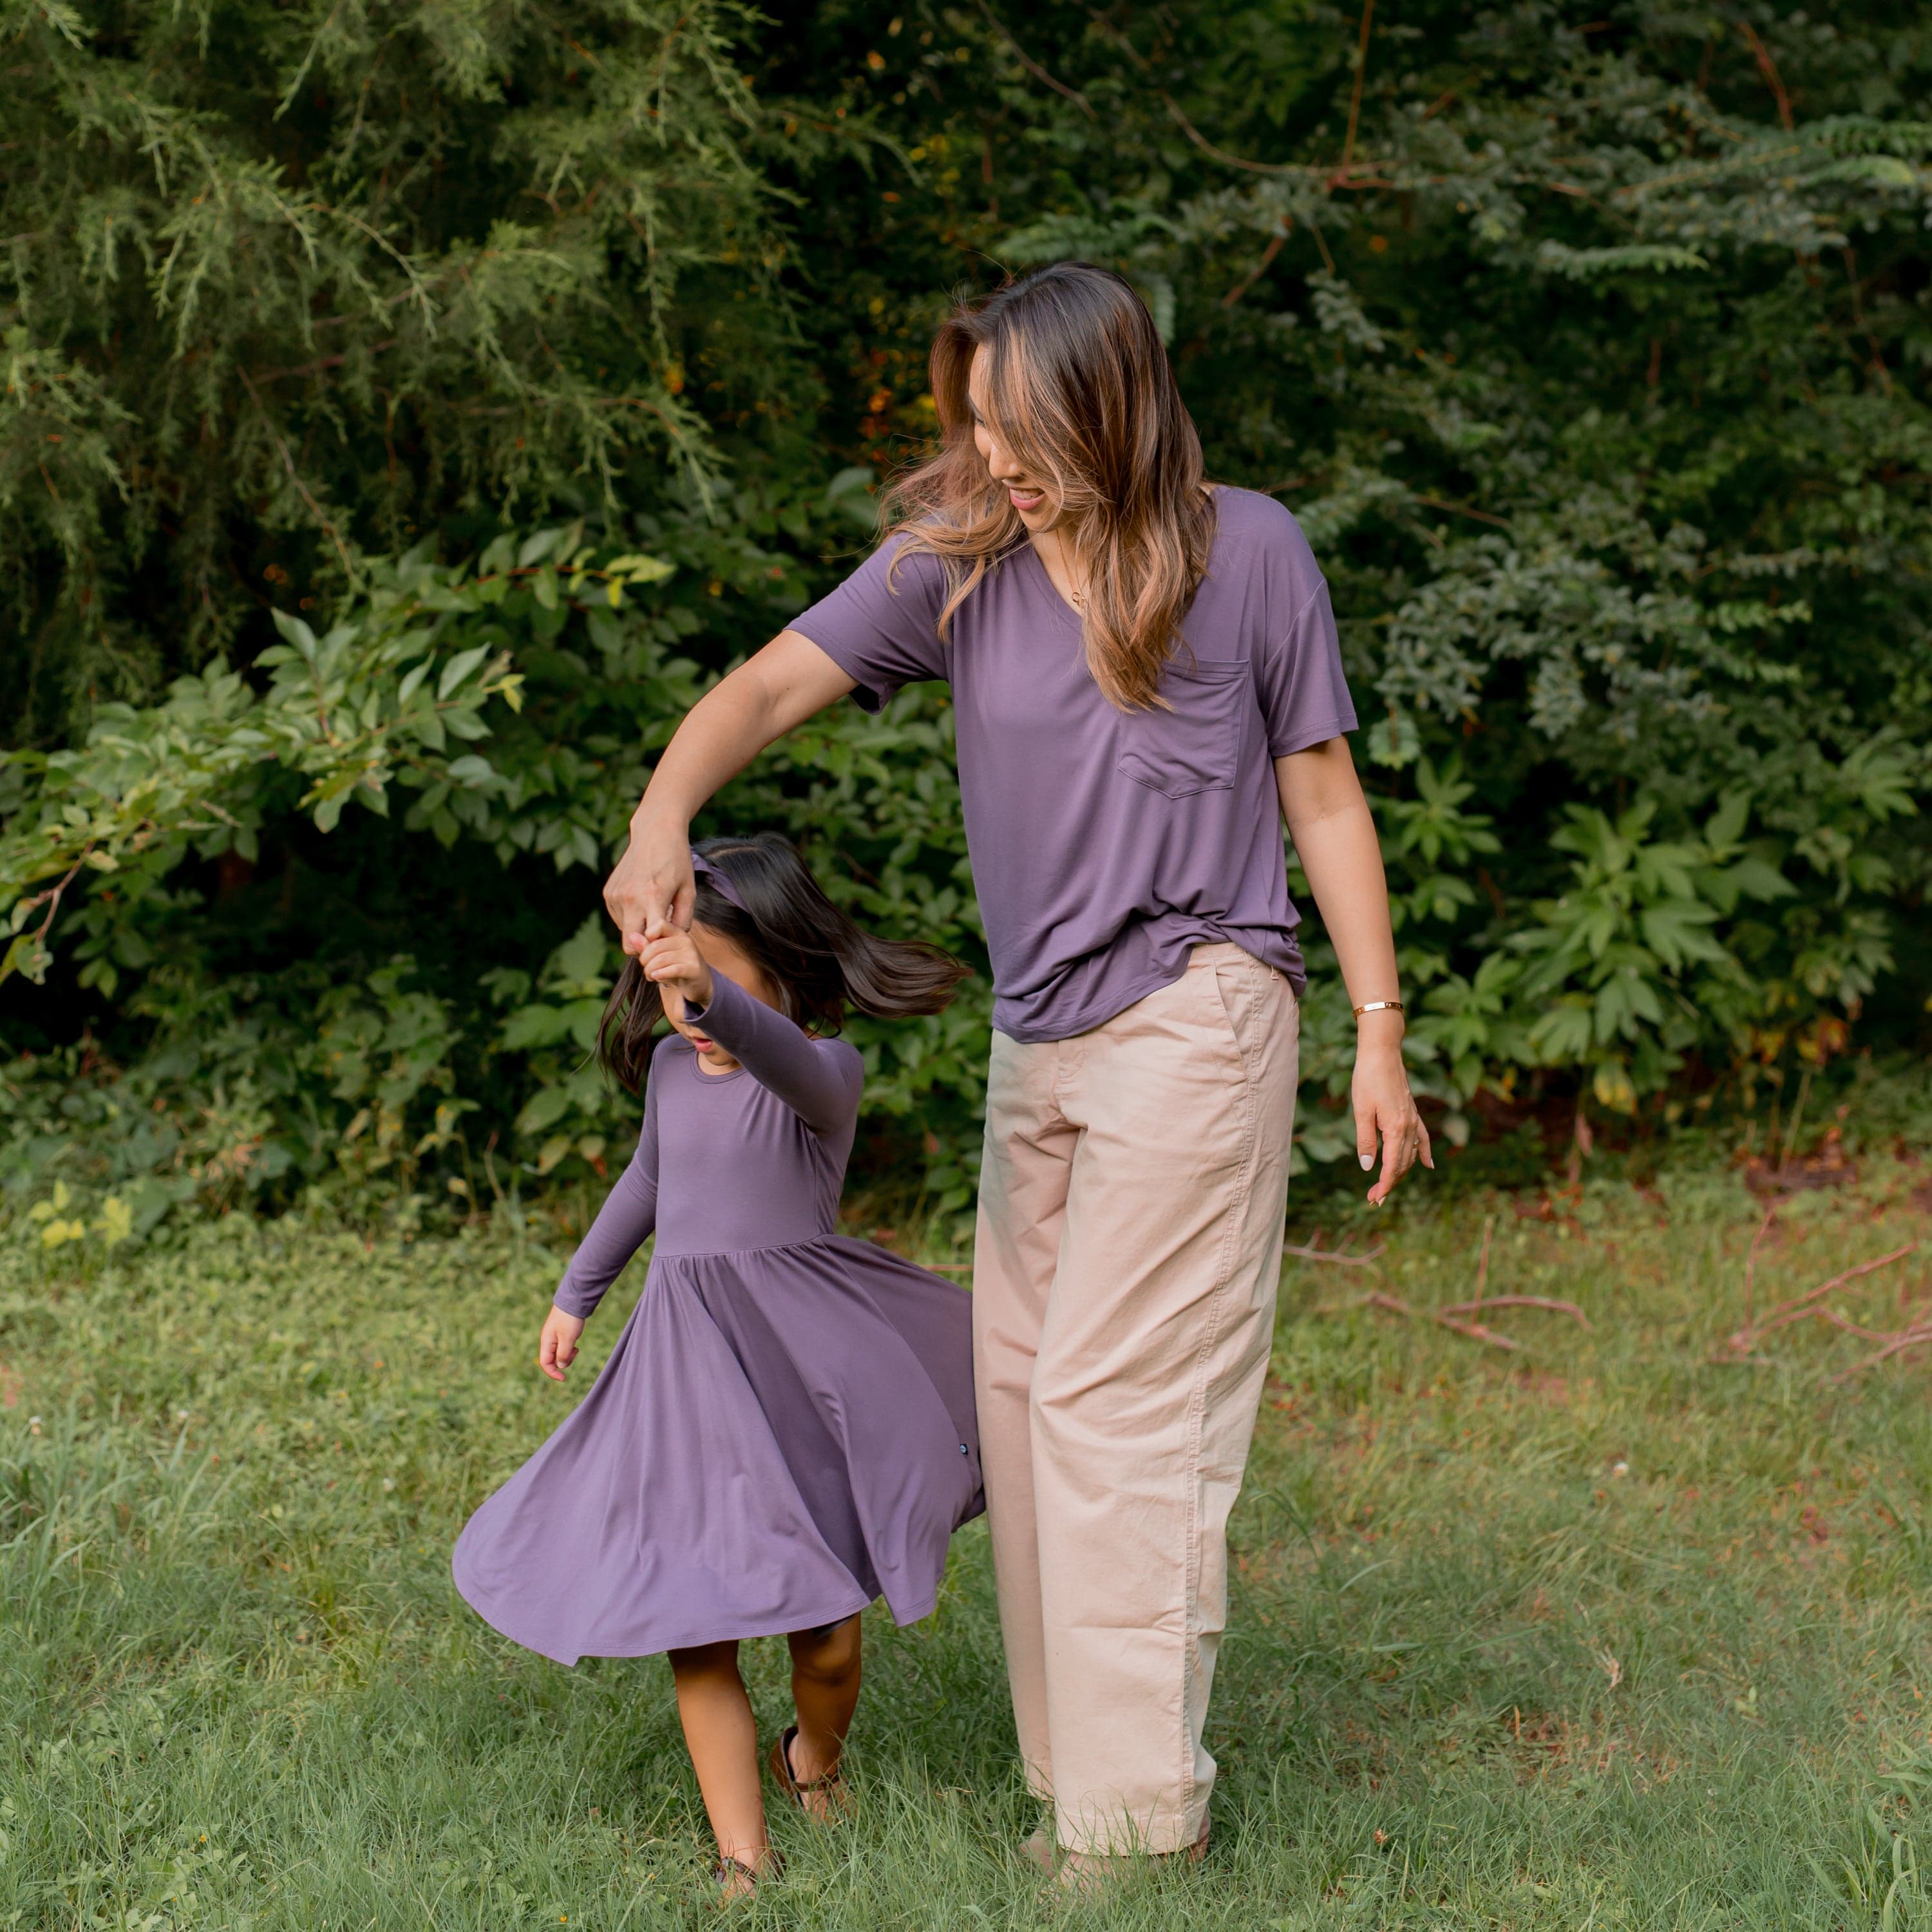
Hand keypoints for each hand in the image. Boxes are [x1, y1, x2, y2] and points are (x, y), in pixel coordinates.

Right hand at [538, 1305, 585, 1380]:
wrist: (574, 1300)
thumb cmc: (569, 1319)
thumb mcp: (568, 1339)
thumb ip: (563, 1354)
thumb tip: (561, 1366)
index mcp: (546, 1342)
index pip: (545, 1363)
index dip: (553, 1373)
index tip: (563, 1379)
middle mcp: (548, 1340)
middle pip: (552, 1360)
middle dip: (564, 1361)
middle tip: (575, 1352)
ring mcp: (554, 1336)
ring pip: (559, 1353)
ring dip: (568, 1354)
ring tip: (576, 1347)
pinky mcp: (561, 1333)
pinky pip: (563, 1347)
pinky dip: (569, 1348)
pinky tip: (576, 1343)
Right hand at [604, 815, 693, 959]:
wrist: (655, 833)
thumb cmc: (677, 863)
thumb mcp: (689, 891)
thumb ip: (682, 920)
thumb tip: (671, 942)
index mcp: (653, 897)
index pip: (649, 940)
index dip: (658, 947)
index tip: (667, 941)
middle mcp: (630, 898)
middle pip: (629, 945)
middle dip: (644, 946)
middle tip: (659, 935)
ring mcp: (615, 896)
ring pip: (625, 931)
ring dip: (638, 928)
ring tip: (652, 909)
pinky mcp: (608, 893)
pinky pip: (618, 918)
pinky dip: (630, 916)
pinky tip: (641, 900)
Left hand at [640, 928, 713, 1011]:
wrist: (699, 983)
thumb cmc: (676, 967)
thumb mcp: (660, 955)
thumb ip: (646, 946)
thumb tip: (632, 937)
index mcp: (677, 933)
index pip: (660, 923)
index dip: (648, 934)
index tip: (646, 949)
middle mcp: (685, 940)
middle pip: (655, 946)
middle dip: (645, 960)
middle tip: (645, 968)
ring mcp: (691, 954)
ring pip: (661, 959)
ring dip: (650, 970)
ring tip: (650, 976)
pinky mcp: (694, 968)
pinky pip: (672, 970)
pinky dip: (659, 975)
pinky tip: (655, 978)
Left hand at [1353, 1019, 1432, 1205]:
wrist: (1382, 1053)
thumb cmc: (1368, 1079)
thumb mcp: (1361, 1111)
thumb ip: (1365, 1140)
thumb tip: (1368, 1167)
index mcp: (1396, 1129)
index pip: (1392, 1166)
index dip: (1385, 1185)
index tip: (1375, 1199)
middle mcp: (1409, 1127)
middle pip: (1402, 1164)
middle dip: (1390, 1183)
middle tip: (1374, 1198)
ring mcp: (1413, 1120)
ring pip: (1410, 1154)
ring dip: (1401, 1172)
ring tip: (1387, 1187)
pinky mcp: (1412, 1113)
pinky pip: (1422, 1138)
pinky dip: (1424, 1153)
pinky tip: (1427, 1165)